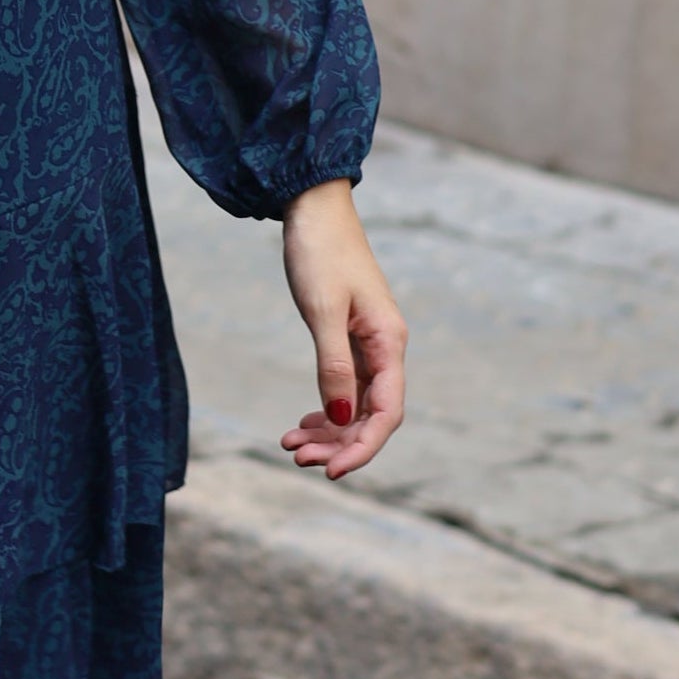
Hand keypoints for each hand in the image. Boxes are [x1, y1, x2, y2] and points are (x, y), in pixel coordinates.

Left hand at [278, 180, 405, 481]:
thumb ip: (332, 364)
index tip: (331, 471)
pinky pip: (344, 387)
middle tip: (296, 458)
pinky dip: (324, 409)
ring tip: (291, 445)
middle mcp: (384, 347)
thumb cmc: (319, 252)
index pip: (386, 412)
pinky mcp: (348, 337)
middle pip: (370, 415)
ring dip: (328, 430)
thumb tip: (338, 414)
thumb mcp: (322, 310)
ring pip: (355, 405)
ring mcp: (367, 344)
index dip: (363, 447)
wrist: (312, 207)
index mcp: (388, 341)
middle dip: (338, 443)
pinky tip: (302, 424)